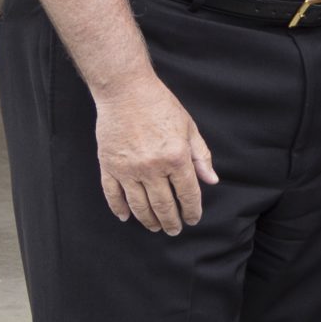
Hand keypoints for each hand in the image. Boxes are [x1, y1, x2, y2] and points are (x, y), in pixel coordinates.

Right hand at [93, 72, 217, 234]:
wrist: (125, 91)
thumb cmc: (161, 106)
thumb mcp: (189, 128)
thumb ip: (201, 156)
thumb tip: (211, 180)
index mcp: (176, 158)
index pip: (187, 194)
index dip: (192, 210)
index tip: (193, 219)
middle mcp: (152, 168)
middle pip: (163, 205)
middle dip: (171, 221)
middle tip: (174, 230)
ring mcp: (128, 169)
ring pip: (139, 204)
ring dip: (148, 220)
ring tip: (155, 227)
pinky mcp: (108, 165)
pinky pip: (113, 194)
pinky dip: (119, 208)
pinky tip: (126, 217)